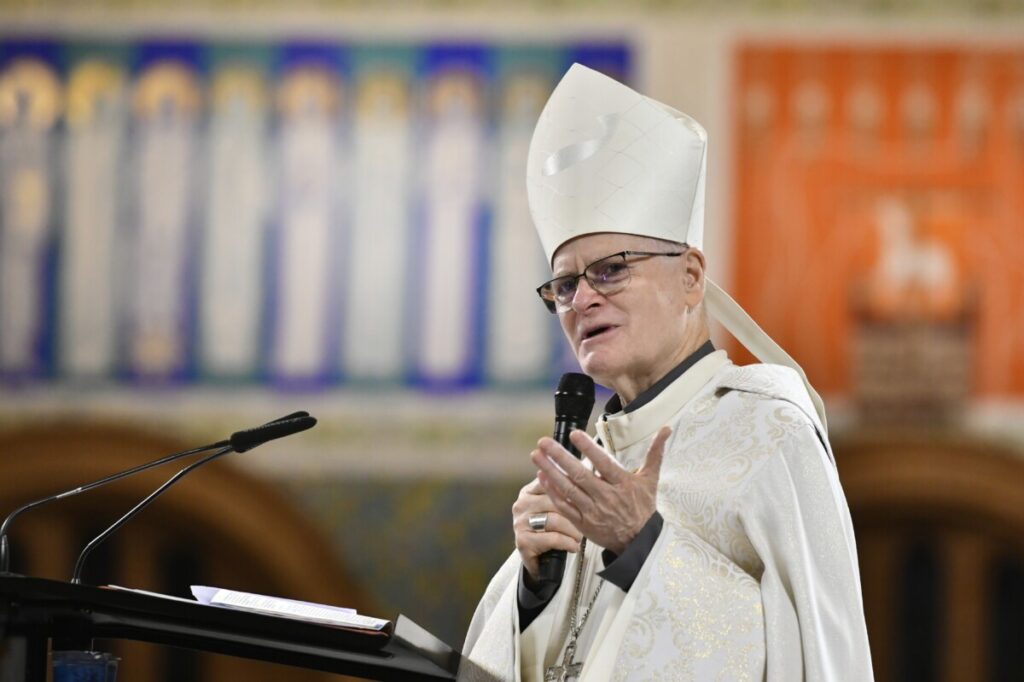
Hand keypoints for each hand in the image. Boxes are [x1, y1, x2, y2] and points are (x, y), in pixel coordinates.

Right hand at [512, 478, 583, 580]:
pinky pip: (552, 538)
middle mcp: (521, 505)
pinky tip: (573, 546)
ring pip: (555, 520)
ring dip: (573, 530)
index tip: (586, 495)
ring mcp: (520, 523)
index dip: (570, 489)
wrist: (540, 561)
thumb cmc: (552, 530)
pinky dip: (567, 543)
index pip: (550, 482)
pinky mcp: (523, 542)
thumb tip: (584, 470)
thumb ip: (563, 490)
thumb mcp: (555, 508)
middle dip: (575, 513)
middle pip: (555, 501)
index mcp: (529, 491)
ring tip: (580, 536)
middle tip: (588, 521)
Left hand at [531, 426, 670, 554]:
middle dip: (559, 457)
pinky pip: (564, 506)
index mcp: (623, 484)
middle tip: (543, 442)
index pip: (603, 463)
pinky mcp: (583, 523)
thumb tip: (666, 429)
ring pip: (568, 489)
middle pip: (580, 475)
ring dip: (550, 471)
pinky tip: (541, 477)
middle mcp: (607, 497)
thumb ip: (655, 452)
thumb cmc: (643, 508)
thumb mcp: (650, 479)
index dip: (589, 448)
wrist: (638, 542)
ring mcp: (593, 511)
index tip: (573, 434)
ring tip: (536, 456)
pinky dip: (552, 492)